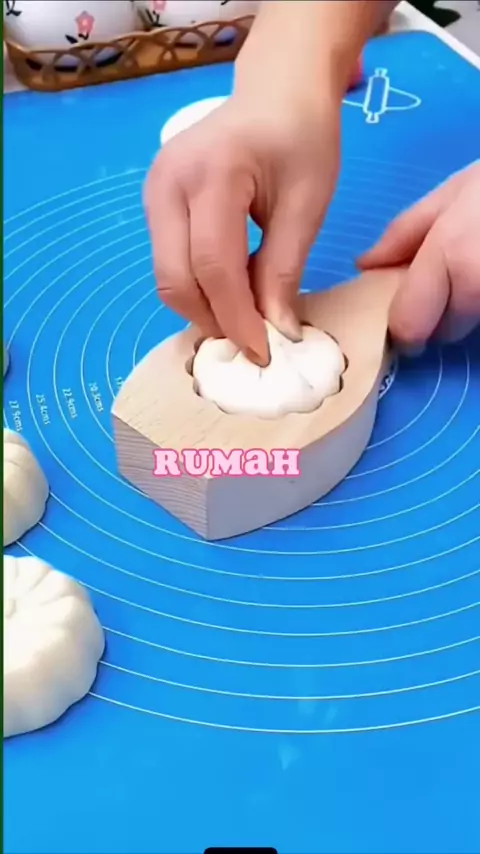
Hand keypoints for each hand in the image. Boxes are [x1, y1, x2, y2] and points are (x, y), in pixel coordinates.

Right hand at [144, 91, 339, 365]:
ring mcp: (154, 191)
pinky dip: (197, 287)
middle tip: (252, 341)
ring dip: (203, 307)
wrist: (276, 92)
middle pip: (176, 277)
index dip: (236, 317)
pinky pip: (168, 261)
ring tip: (244, 316)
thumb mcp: (306, 204)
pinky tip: (230, 291)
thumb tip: (276, 332)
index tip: (263, 352)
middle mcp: (168, 182)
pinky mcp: (154, 201)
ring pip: (166, 275)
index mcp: (213, 173)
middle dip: (213, 319)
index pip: (214, 265)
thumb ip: (284, 269)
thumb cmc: (302, 139)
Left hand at [358, 161, 479, 347]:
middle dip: (439, 316)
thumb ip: (404, 233)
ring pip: (471, 326)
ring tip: (476, 266)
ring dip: (467, 310)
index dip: (403, 327)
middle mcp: (478, 287)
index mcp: (450, 257)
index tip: (404, 318)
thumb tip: (364, 266)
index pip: (410, 325)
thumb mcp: (453, 193)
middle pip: (444, 333)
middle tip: (451, 279)